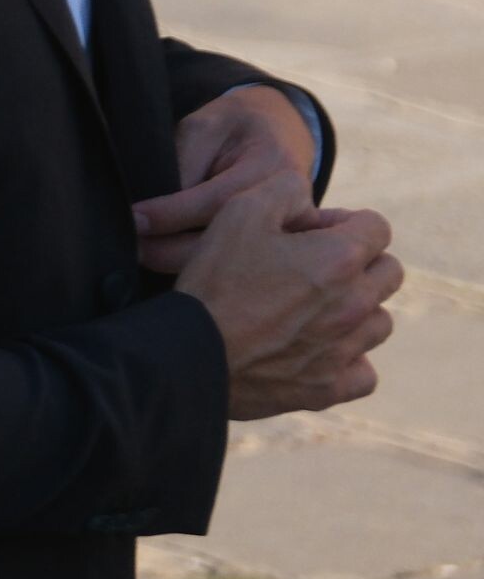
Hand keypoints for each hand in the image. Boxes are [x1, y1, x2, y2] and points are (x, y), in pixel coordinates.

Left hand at [132, 86, 318, 277]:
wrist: (276, 132)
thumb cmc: (231, 126)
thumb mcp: (203, 127)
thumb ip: (185, 164)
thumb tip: (157, 212)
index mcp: (271, 162)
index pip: (217, 198)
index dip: (172, 214)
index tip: (136, 221)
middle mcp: (290, 200)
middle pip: (230, 240)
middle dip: (174, 251)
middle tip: (134, 249)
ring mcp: (291, 228)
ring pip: (233, 261)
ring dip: (187, 267)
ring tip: (145, 257)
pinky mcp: (280, 246)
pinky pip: (238, 264)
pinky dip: (204, 269)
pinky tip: (170, 265)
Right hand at [179, 170, 400, 418]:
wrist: (190, 352)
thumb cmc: (215, 278)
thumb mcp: (241, 209)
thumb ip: (286, 189)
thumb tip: (310, 198)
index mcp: (339, 258)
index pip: (378, 227)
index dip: (342, 222)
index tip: (307, 234)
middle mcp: (354, 304)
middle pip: (389, 273)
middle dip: (360, 262)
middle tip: (313, 266)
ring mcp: (343, 350)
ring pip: (380, 322)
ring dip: (357, 310)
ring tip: (314, 309)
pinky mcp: (326, 388)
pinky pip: (365, 373)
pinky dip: (349, 360)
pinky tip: (320, 350)